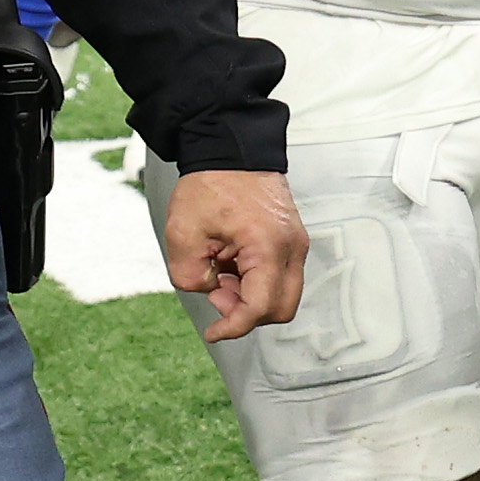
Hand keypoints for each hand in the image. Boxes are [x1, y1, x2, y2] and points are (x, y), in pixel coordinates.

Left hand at [158, 166, 306, 340]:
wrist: (232, 148)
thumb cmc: (211, 183)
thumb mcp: (183, 233)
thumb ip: (190, 276)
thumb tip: (212, 290)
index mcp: (267, 247)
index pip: (259, 307)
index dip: (234, 327)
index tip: (213, 332)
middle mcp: (291, 248)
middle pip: (282, 308)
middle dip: (247, 313)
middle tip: (218, 292)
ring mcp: (296, 243)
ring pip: (283, 294)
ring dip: (251, 295)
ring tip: (222, 270)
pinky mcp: (292, 239)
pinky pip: (281, 275)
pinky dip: (257, 280)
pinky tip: (233, 261)